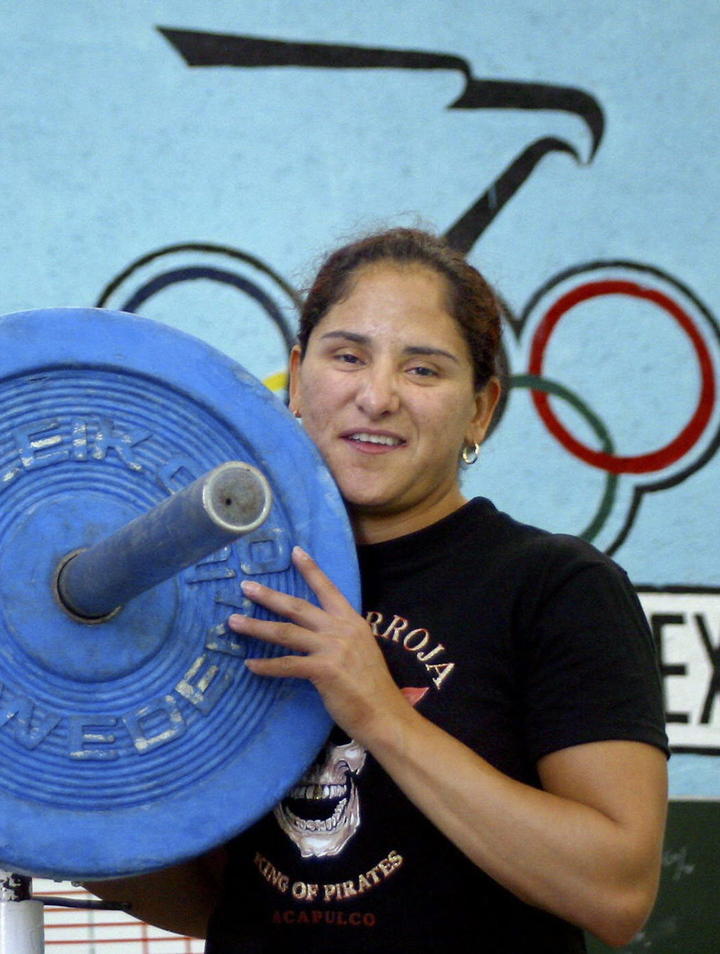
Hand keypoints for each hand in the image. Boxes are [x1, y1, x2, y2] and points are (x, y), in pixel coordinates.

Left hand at [228, 547, 406, 744]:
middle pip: (298, 607)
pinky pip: (288, 664)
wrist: (384, 713)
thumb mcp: (361, 650)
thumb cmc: (372, 686)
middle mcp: (341, 629)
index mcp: (352, 621)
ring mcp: (332, 648)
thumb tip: (319, 635)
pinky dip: (267, 665)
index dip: (311, 570)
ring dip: (257, 626)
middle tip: (246, 586)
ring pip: (286, 632)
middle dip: (269, 596)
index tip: (295, 551)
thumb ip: (340, 637)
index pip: (328, 589)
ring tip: (233, 622)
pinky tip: (251, 665)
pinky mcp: (323, 670)